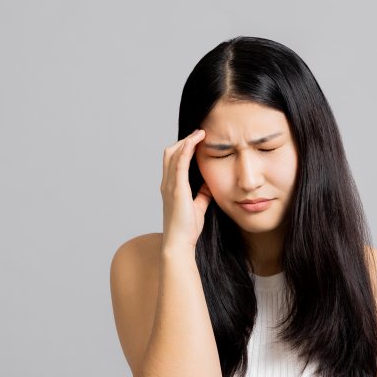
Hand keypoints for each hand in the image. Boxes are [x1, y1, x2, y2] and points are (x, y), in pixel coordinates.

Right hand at [161, 129, 213, 250]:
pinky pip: (179, 163)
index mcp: (171, 187)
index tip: (197, 141)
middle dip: (184, 140)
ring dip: (186, 141)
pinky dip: (186, 149)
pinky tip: (195, 141)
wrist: (179, 243)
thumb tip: (210, 184)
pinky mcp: (176, 189)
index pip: (173, 161)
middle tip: (200, 133)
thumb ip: (202, 195)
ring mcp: (169, 185)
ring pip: (173, 154)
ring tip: (200, 133)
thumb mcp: (198, 208)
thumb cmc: (187, 230)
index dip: (183, 148)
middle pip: (170, 153)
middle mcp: (167, 183)